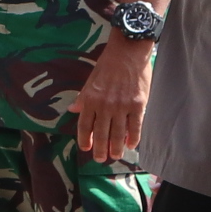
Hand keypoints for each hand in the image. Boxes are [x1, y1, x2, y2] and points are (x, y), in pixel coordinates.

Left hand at [72, 36, 152, 160]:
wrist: (128, 52)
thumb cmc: (107, 65)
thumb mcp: (90, 81)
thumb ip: (83, 98)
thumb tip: (72, 110)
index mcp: (90, 99)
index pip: (84, 125)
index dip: (84, 139)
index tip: (85, 148)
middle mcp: (104, 106)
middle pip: (100, 133)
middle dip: (100, 149)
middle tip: (100, 159)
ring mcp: (121, 106)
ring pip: (118, 134)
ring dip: (116, 148)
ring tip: (115, 156)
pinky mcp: (138, 105)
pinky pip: (135, 127)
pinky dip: (133, 138)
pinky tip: (131, 145)